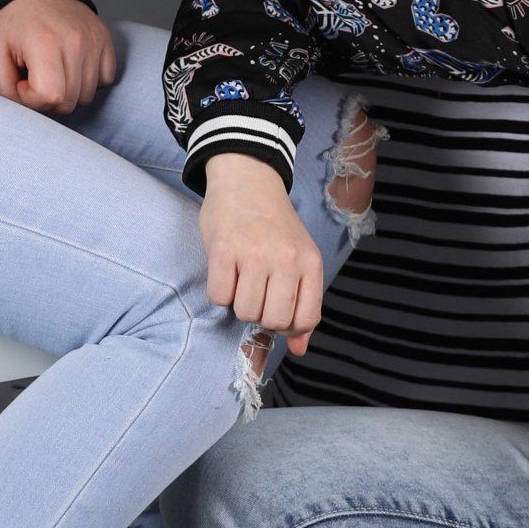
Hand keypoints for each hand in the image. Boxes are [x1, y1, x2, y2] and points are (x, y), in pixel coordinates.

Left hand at [0, 0, 116, 113]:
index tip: (21, 80)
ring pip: (87, 95)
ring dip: (68, 90)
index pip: (50, 97)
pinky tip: (70, 65)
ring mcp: (94, 40)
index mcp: (45, 44)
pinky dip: (88, 79)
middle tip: (34, 76)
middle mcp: (76, 42)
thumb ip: (4, 90)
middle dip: (48, 98)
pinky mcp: (105, 39)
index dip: (31, 98)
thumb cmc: (10, 24)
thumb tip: (27, 110)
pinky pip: (105, 79)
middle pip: (70, 102)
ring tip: (52, 69)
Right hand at [200, 157, 323, 357]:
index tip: (278, 312)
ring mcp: (254, 253)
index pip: (306, 319)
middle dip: (261, 315)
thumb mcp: (299, 258)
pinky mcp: (223, 249)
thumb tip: (300, 349)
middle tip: (256, 291)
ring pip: (244, 311)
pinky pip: (219, 296)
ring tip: (241, 276)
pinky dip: (219, 290)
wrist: (248, 178)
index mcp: (309, 262)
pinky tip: (226, 269)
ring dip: (238, 302)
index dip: (289, 326)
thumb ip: (303, 302)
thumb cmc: (274, 224)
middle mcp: (285, 258)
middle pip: (273, 320)